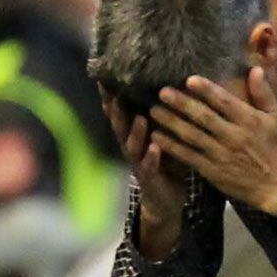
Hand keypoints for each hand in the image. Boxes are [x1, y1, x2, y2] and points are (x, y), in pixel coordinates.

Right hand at [102, 94, 187, 260]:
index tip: (106, 78)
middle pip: (120, 126)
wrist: (166, 199)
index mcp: (133, 134)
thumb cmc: (166, 160)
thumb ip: (161, 114)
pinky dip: (151, 157)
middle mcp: (131, 147)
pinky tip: (155, 147)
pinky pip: (148, 167)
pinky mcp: (148, 179)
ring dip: (135, 133)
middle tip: (116, 92)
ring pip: (132, 146)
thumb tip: (170, 82)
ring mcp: (137, 163)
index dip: (112, 96)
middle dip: (117, 110)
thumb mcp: (163, 134)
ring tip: (141, 119)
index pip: (120, 112)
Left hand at [149, 68, 276, 215]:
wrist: (273, 185)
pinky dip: (171, 146)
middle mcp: (233, 136)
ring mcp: (220, 154)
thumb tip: (254, 68)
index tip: (189, 80)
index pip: (224, 102)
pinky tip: (157, 136)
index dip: (207, 90)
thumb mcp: (276, 116)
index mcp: (249, 120)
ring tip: (154, 111)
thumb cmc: (273, 146)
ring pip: (191, 136)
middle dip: (181, 104)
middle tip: (162, 92)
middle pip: (203, 117)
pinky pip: (188, 156)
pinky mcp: (211, 170)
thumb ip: (264, 93)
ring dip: (171, 123)